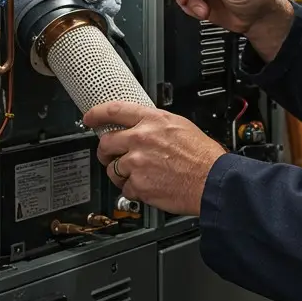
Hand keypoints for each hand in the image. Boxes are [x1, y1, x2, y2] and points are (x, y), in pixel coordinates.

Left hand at [84, 101, 227, 215]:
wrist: (212, 180)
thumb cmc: (203, 156)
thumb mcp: (180, 126)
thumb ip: (157, 125)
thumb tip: (143, 127)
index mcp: (152, 120)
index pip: (114, 110)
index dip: (97, 113)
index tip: (89, 117)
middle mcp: (141, 138)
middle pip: (106, 142)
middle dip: (105, 151)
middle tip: (110, 156)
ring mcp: (137, 162)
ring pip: (112, 168)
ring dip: (121, 173)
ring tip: (139, 175)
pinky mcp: (138, 184)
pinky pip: (125, 188)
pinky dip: (134, 190)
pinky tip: (148, 186)